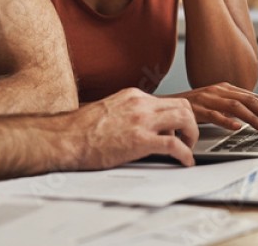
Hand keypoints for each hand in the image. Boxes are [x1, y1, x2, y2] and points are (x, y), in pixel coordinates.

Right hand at [68, 88, 198, 167]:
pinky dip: (185, 154)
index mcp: (133, 96)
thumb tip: (139, 126)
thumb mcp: (109, 111)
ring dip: (192, 135)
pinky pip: (174, 145)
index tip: (177, 129)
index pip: (167, 100)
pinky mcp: (140, 140)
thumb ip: (128, 114)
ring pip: (185, 118)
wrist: (65, 139)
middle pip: (183, 105)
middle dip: (191, 123)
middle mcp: (140, 104)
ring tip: (188, 148)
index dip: (177, 117)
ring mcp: (141, 121)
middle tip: (188, 138)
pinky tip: (185, 162)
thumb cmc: (80, 130)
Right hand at [164, 83, 257, 132]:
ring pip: (236, 107)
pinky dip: (227, 121)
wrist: (166, 104)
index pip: (253, 97)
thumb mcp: (214, 102)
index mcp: (225, 88)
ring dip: (253, 119)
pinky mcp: (197, 109)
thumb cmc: (192, 106)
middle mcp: (218, 91)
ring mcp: (208, 99)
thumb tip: (252, 116)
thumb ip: (231, 106)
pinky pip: (215, 115)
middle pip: (249, 100)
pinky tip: (237, 128)